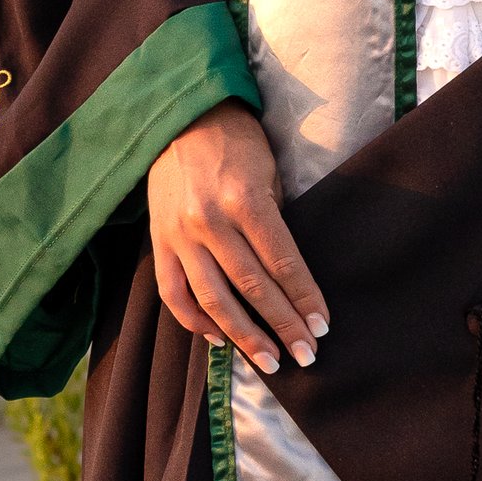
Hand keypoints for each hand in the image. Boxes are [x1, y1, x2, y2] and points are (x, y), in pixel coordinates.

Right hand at [147, 104, 326, 373]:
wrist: (181, 119)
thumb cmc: (238, 144)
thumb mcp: (269, 175)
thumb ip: (274, 226)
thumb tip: (289, 280)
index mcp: (244, 199)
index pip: (281, 262)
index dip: (303, 298)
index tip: (322, 327)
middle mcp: (210, 221)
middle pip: (252, 287)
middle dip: (282, 325)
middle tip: (306, 355)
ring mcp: (179, 234)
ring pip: (213, 298)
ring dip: (244, 336)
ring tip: (270, 362)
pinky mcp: (159, 241)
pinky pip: (174, 293)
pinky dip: (196, 321)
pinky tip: (220, 339)